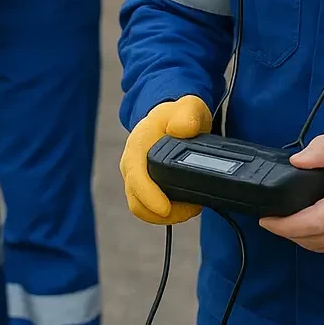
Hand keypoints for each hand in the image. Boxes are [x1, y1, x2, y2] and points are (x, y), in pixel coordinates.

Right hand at [119, 95, 211, 224]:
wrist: (175, 119)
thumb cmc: (179, 115)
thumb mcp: (188, 108)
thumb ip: (188, 115)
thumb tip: (182, 129)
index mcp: (138, 144)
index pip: (135, 176)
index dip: (148, 195)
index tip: (166, 208)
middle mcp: (131, 163)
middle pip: (136, 200)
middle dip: (162, 213)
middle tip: (192, 208)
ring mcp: (136, 178)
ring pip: (142, 209)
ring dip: (167, 216)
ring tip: (192, 207)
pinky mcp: (143, 188)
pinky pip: (149, 209)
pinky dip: (167, 214)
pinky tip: (186, 206)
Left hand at [259, 129, 323, 252]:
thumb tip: (298, 161)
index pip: (317, 221)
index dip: (287, 224)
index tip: (267, 218)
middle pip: (317, 239)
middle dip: (288, 232)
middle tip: (270, 219)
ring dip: (301, 239)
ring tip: (285, 223)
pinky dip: (318, 240)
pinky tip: (308, 227)